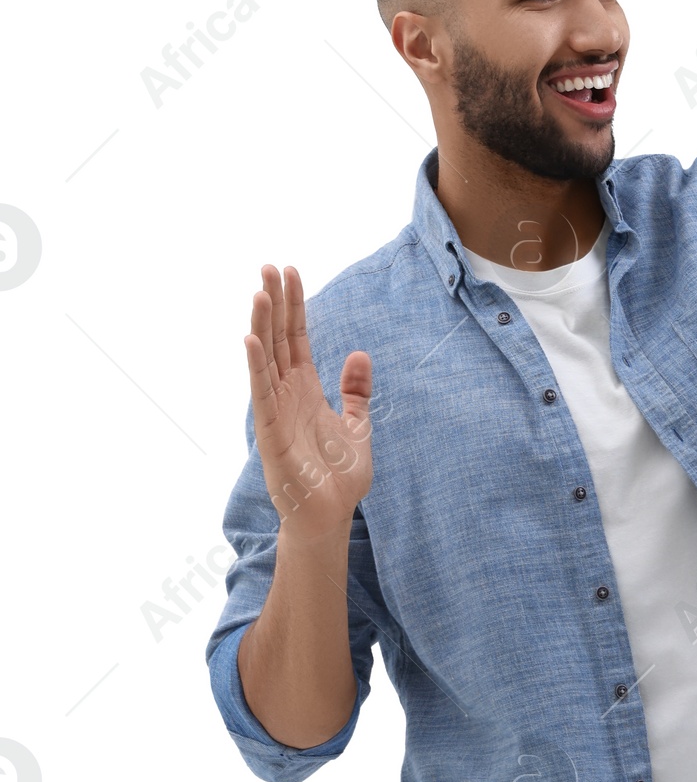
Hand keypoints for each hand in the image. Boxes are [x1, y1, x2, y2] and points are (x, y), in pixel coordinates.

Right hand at [245, 263, 372, 538]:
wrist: (329, 515)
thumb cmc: (339, 478)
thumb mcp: (357, 426)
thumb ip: (356, 392)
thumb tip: (360, 354)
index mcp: (306, 389)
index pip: (297, 338)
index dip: (295, 306)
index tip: (291, 272)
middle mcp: (287, 394)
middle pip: (277, 339)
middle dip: (275, 303)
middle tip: (268, 266)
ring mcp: (276, 411)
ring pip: (266, 359)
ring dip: (262, 325)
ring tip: (260, 290)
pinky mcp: (270, 432)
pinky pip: (261, 394)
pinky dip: (256, 367)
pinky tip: (251, 339)